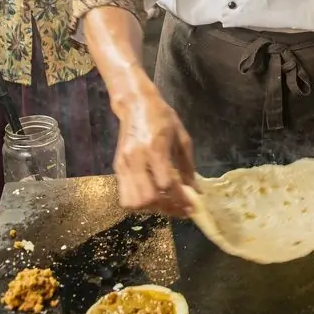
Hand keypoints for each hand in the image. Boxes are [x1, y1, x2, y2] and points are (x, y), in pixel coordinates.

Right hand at [114, 83, 196, 216]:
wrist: (135, 104)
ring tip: (165, 203)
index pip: (166, 184)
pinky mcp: (117, 168)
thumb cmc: (162, 117)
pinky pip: (125, 196)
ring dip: (151, 208)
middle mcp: (136, 159)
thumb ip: (188, 166)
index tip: (191, 205)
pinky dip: (140, 203)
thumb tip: (196, 190)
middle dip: (166, 207)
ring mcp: (124, 165)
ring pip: (134, 202)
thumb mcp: (182, 138)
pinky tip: (153, 197)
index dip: (180, 198)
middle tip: (180, 207)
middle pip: (148, 198)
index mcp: (155, 149)